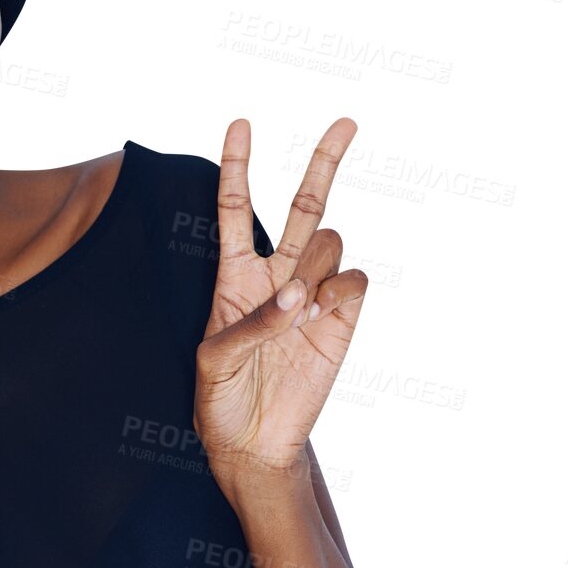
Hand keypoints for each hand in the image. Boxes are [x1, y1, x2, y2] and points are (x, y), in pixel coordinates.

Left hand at [193, 117, 367, 490]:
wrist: (255, 445)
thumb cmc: (220, 402)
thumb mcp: (213, 362)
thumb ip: (250, 323)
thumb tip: (298, 296)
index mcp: (234, 278)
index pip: (236, 211)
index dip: (238, 167)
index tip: (241, 124)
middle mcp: (277, 278)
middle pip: (304, 205)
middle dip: (325, 161)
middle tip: (347, 122)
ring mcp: (313, 297)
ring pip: (329, 241)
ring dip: (314, 262)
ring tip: (298, 307)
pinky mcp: (342, 321)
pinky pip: (354, 279)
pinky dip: (339, 288)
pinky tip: (321, 314)